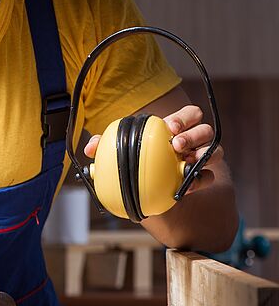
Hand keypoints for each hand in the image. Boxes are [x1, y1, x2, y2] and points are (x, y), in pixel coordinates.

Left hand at [83, 105, 223, 194]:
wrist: (156, 190)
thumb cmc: (140, 162)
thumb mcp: (123, 153)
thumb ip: (106, 147)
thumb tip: (90, 149)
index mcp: (177, 129)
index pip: (190, 115)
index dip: (183, 118)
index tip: (169, 126)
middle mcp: (194, 141)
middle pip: (206, 129)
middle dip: (193, 134)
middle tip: (176, 144)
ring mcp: (203, 159)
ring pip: (215, 150)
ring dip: (203, 154)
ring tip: (185, 161)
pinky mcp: (207, 178)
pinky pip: (210, 176)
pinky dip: (201, 179)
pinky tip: (186, 185)